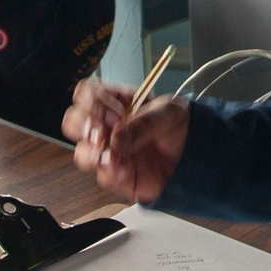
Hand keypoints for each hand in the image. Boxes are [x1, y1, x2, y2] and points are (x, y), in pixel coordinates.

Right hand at [63, 78, 189, 203]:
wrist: (197, 155)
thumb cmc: (180, 126)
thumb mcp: (170, 113)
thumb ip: (145, 121)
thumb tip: (118, 137)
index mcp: (117, 103)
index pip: (87, 94)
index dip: (93, 102)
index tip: (115, 113)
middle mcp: (107, 126)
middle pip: (73, 122)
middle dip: (84, 127)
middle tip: (103, 133)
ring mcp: (109, 151)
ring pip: (82, 153)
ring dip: (94, 154)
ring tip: (117, 156)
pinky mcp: (116, 175)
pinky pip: (103, 176)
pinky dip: (114, 174)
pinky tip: (128, 170)